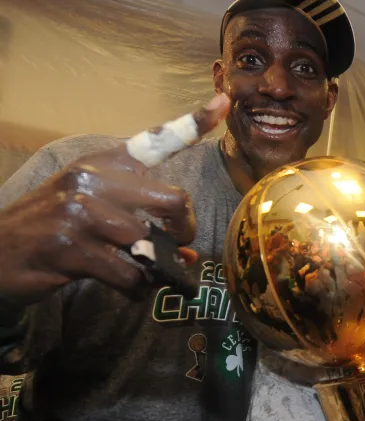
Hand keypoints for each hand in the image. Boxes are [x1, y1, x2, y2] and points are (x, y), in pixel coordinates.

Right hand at [0, 94, 229, 305]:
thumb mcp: (93, 203)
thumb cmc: (57, 226)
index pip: (156, 139)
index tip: (224, 103)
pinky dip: (137, 289)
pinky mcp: (70, 249)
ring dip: (155, 268)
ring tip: (140, 272)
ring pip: (150, 243)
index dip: (194, 121)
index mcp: (103, 163)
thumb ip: (141, 219)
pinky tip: (127, 287)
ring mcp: (79, 213)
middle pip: (172, 200)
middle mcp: (92, 180)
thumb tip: (187, 252)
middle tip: (177, 246)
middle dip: (183, 230)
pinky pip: (130, 275)